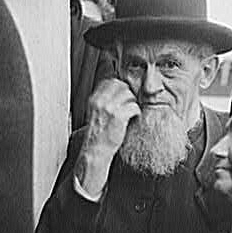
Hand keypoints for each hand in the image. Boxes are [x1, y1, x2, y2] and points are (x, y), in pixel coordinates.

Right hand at [74, 78, 140, 196]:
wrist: (96, 150)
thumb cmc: (98, 135)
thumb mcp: (96, 114)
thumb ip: (104, 102)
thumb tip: (118, 93)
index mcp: (94, 99)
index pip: (110, 82)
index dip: (120, 86)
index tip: (124, 94)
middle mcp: (101, 101)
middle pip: (121, 86)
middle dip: (128, 93)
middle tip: (130, 103)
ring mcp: (110, 108)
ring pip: (129, 95)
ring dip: (133, 102)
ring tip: (132, 111)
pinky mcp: (119, 117)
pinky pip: (133, 106)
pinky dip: (136, 111)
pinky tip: (134, 117)